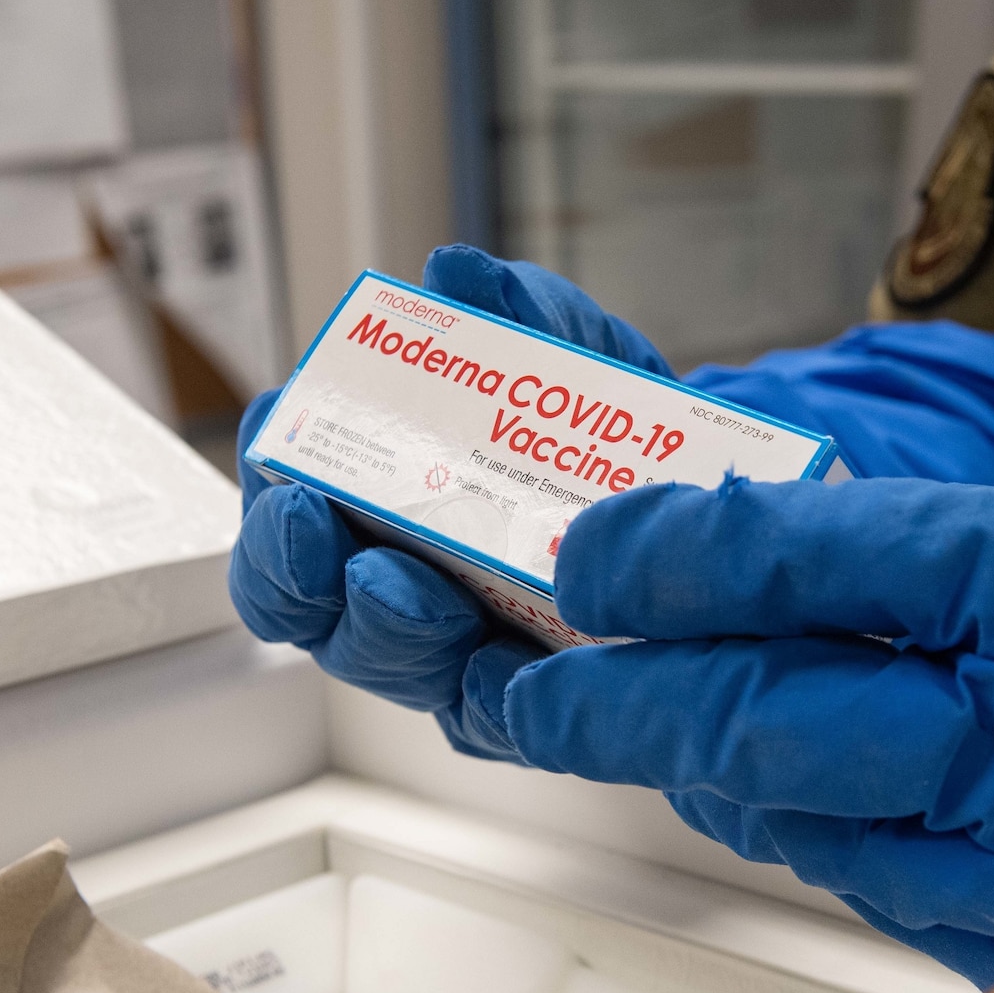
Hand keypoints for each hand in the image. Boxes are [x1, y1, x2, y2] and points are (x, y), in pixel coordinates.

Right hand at [227, 245, 669, 760]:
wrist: (724, 506)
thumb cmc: (619, 433)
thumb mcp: (584, 362)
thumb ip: (523, 315)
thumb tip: (454, 271)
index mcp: (387, 502)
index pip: (292, 521)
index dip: (270, 511)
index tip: (289, 488)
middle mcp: (405, 581)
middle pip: (316, 607)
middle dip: (306, 582)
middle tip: (336, 550)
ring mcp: (463, 650)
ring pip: (395, 667)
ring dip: (394, 634)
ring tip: (427, 601)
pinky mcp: (532, 705)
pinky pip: (496, 720)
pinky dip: (494, 698)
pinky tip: (505, 669)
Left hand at [496, 469, 993, 992]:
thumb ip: (925, 548)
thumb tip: (774, 553)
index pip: (792, 568)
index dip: (665, 558)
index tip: (588, 552)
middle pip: (752, 725)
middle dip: (606, 705)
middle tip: (518, 689)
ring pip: (793, 822)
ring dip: (696, 770)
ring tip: (620, 721)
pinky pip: (877, 886)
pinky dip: (808, 828)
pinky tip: (780, 786)